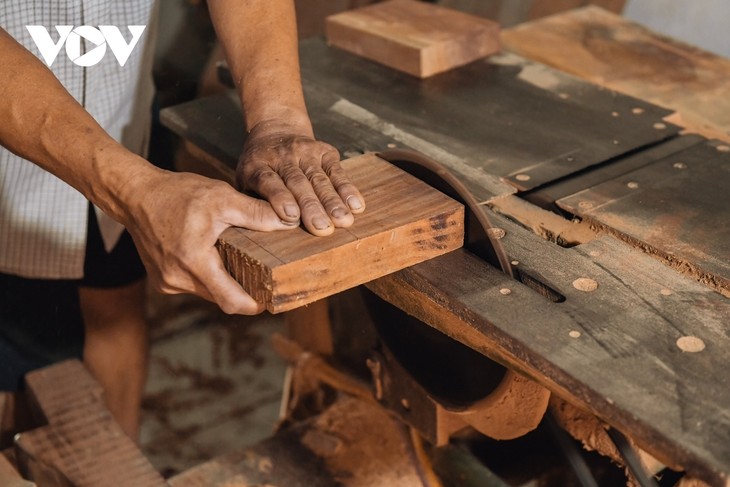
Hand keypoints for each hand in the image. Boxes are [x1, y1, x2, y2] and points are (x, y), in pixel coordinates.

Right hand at [120, 169, 294, 314]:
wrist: (135, 195)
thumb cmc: (177, 194)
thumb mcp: (221, 197)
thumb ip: (255, 213)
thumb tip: (288, 221)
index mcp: (194, 260)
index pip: (231, 300)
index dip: (254, 305)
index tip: (271, 300)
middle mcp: (177, 278)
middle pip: (222, 297)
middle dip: (243, 289)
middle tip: (264, 276)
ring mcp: (167, 282)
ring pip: (208, 292)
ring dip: (224, 280)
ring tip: (240, 261)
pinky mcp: (162, 280)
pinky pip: (194, 285)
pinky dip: (208, 275)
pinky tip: (215, 256)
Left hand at [238, 125, 364, 235]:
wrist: (276, 131)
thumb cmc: (259, 168)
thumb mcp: (245, 181)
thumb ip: (253, 202)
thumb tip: (269, 227)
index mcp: (257, 166)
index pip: (268, 181)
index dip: (280, 198)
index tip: (291, 216)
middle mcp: (282, 157)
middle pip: (298, 183)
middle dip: (311, 206)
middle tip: (322, 228)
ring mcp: (305, 152)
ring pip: (319, 179)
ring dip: (333, 201)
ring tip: (344, 221)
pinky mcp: (324, 151)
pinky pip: (337, 172)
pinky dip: (348, 188)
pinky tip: (356, 205)